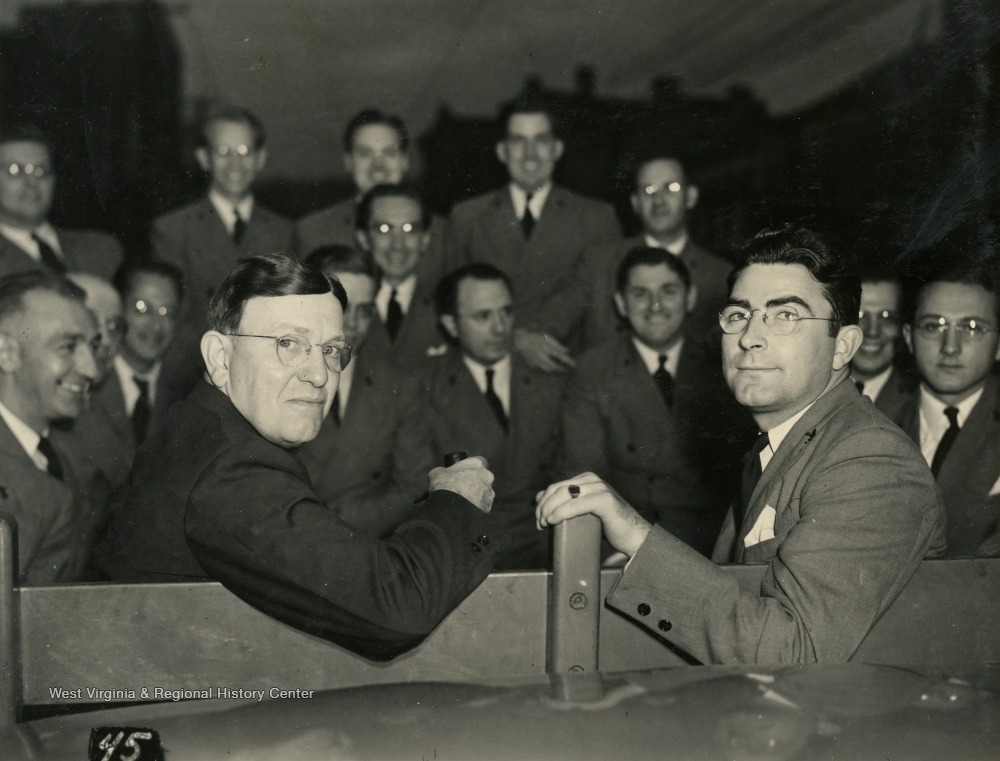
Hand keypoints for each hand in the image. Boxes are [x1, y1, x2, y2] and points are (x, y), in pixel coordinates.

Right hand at [429, 455, 494, 512]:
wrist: (450, 507)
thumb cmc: (444, 486)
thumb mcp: (437, 473)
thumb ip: (443, 471)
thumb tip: (441, 473)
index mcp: (476, 464)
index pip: (480, 461)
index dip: (472, 467)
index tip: (466, 472)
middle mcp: (487, 476)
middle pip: (483, 477)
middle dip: (476, 482)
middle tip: (464, 488)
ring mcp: (489, 491)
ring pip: (484, 492)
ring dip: (477, 495)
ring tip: (464, 501)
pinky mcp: (488, 506)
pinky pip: (483, 505)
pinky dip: (477, 507)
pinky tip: (466, 509)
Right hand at [514, 329, 574, 372]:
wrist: (520, 341)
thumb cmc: (535, 337)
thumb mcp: (547, 338)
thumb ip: (557, 345)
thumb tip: (567, 351)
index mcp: (547, 348)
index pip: (560, 356)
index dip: (568, 361)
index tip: (574, 364)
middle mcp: (543, 356)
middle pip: (554, 366)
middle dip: (561, 369)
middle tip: (567, 370)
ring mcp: (537, 361)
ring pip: (548, 369)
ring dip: (555, 370)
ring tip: (559, 370)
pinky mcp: (532, 364)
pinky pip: (541, 368)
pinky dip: (546, 368)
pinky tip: (548, 367)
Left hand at [535, 472, 651, 556]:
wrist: (634, 537)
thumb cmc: (608, 527)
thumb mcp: (583, 512)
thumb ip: (566, 502)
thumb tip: (539, 497)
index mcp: (586, 480)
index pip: (555, 487)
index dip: (542, 502)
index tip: (538, 520)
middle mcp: (592, 480)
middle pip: (557, 490)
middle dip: (543, 507)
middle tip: (539, 525)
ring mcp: (599, 488)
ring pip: (564, 494)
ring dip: (548, 509)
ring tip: (544, 524)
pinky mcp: (604, 500)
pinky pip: (576, 504)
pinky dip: (561, 512)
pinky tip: (553, 520)